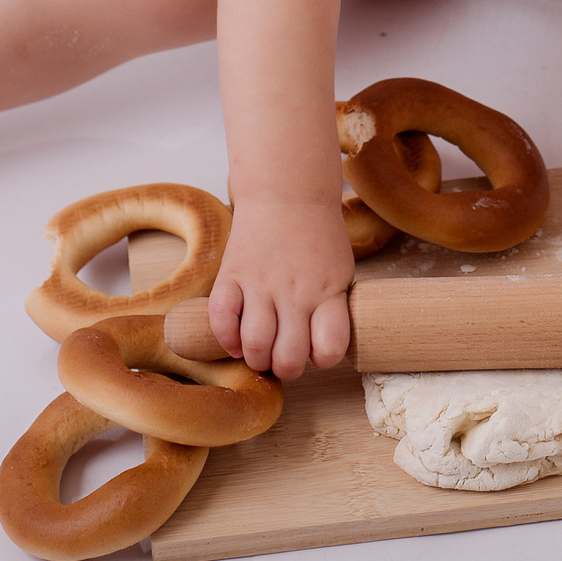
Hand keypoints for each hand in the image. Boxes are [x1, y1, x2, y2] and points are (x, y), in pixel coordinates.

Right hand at [207, 196, 354, 379]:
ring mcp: (261, 284)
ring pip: (254, 345)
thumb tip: (316, 350)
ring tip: (258, 349)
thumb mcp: (340, 271)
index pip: (330, 348)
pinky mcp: (231, 275)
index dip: (322, 359)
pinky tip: (234, 337)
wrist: (288, 192)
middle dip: (284, 368)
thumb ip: (331, 308)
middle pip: (288, 358)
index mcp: (327, 292)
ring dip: (255, 357)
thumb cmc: (317, 235)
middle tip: (281, 357)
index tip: (315, 350)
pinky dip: (225, 338)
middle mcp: (295, 292)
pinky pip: (221, 319)